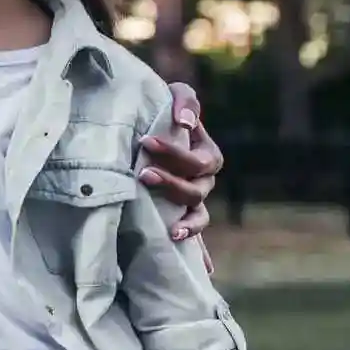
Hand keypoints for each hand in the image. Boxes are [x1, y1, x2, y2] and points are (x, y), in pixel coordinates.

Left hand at [140, 81, 222, 241]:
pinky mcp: (180, 213)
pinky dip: (196, 245)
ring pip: (196, 213)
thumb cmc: (163, 108)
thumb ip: (184, 101)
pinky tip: (190, 255)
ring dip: (184, 220)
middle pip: (196, 189)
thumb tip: (184, 122)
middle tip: (143, 174)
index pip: (196, 160)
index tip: (146, 142)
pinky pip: (194, 233)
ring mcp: (194, 199)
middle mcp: (204, 180)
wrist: (146, 124)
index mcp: (206, 155)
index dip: (174, 153)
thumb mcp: (175, 95)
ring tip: (168, 225)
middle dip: (171, 183)